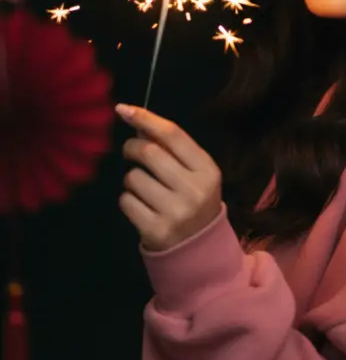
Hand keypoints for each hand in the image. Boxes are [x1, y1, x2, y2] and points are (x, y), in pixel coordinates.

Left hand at [117, 104, 222, 251]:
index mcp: (208, 170)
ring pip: (133, 178)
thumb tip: (136, 119)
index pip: (173, 134)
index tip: (123, 109)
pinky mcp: (155, 230)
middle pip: (149, 152)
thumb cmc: (193, 201)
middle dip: (132, 147)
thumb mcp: (195, 173)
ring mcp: (175, 212)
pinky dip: (127, 200)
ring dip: (131, 180)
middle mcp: (194, 190)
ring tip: (144, 190)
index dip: (146, 118)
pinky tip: (142, 207)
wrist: (199, 250)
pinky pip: (125, 201)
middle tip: (131, 152)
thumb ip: (172, 149)